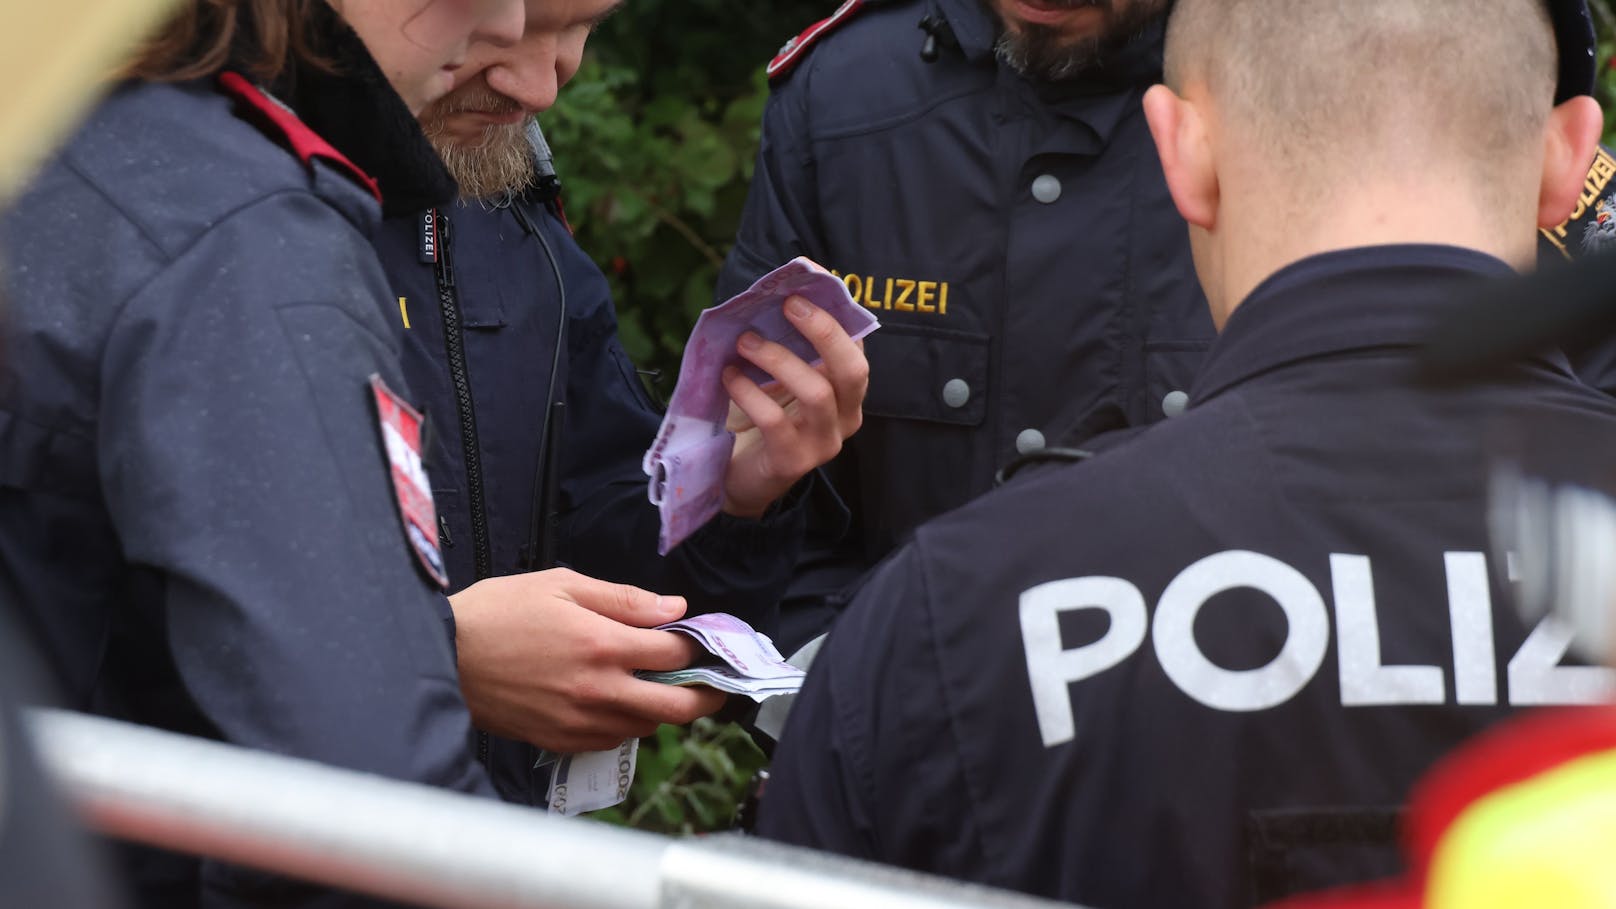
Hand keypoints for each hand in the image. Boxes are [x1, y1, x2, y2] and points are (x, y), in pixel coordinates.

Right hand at [450, 568, 727, 752]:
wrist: (443, 654)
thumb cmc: (499, 611)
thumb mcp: (562, 586)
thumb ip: (624, 599)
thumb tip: (673, 609)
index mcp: (602, 644)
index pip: (675, 654)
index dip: (697, 646)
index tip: (701, 641)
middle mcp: (598, 690)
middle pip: (677, 708)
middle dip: (706, 696)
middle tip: (712, 685)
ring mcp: (580, 721)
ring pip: (646, 728)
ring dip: (661, 710)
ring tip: (657, 689)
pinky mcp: (559, 740)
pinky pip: (611, 741)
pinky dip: (625, 724)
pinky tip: (617, 703)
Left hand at [720, 295, 869, 517]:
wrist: (740, 475)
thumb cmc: (762, 416)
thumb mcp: (778, 376)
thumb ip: (784, 342)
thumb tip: (771, 291)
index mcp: (847, 390)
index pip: (856, 344)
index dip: (836, 308)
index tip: (808, 277)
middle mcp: (846, 416)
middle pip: (853, 369)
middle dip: (823, 331)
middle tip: (787, 304)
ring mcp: (824, 443)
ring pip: (816, 393)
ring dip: (778, 359)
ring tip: (745, 341)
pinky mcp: (793, 462)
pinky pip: (775, 421)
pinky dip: (749, 392)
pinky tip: (729, 376)